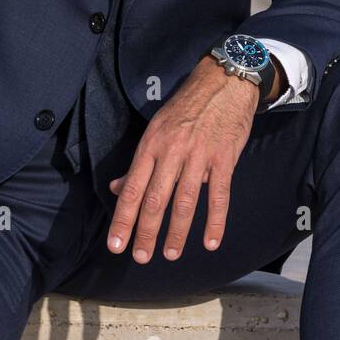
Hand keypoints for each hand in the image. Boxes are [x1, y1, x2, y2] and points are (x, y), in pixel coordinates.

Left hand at [105, 56, 257, 263]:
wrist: (224, 82)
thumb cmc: (186, 107)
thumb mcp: (156, 129)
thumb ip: (139, 163)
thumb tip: (117, 189)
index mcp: (151, 145)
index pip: (132, 189)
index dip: (123, 219)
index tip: (116, 245)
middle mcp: (172, 152)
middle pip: (155, 199)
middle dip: (146, 232)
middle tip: (141, 258)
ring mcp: (199, 155)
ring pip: (185, 201)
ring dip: (177, 232)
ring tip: (171, 254)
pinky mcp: (224, 158)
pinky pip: (219, 195)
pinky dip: (215, 221)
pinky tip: (210, 242)